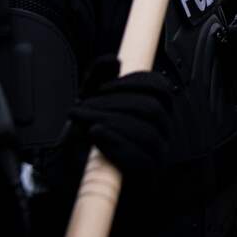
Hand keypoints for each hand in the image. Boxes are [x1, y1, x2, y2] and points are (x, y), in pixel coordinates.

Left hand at [69, 59, 173, 173]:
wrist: (75, 177)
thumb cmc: (86, 140)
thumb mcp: (89, 104)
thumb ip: (97, 79)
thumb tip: (114, 60)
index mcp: (152, 110)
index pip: (160, 87)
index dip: (133, 82)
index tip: (104, 87)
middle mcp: (161, 130)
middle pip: (152, 108)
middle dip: (115, 105)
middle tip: (84, 108)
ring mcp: (158, 153)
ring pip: (147, 132)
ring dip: (112, 124)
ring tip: (86, 123)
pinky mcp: (148, 175)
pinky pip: (141, 158)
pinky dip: (117, 143)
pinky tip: (97, 136)